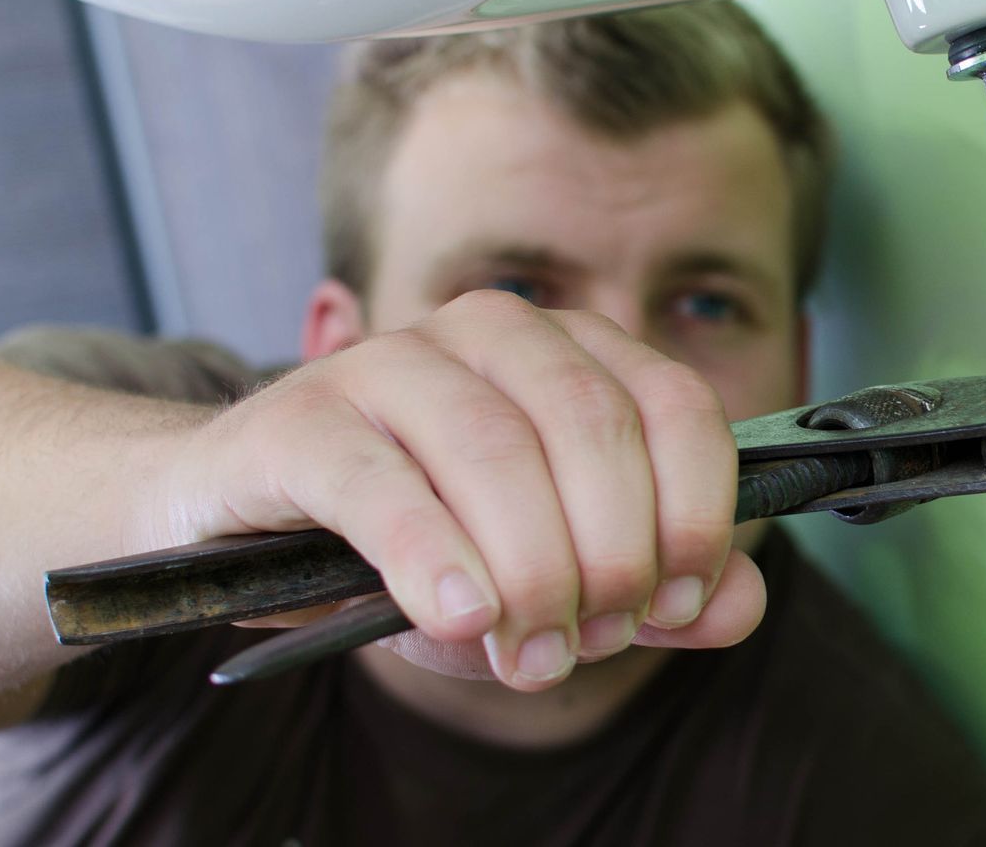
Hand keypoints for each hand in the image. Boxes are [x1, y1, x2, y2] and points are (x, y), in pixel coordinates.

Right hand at [139, 290, 763, 689]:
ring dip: (531, 567)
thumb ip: (653, 590)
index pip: (674, 405)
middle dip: (611, 551)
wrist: (249, 520)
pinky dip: (432, 554)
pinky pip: (381, 483)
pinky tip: (461, 615)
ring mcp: (389, 362)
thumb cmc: (421, 542)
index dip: (695, 510)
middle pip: (590, 427)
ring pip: (493, 448)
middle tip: (593, 640)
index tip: (682, 602)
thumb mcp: (554, 572)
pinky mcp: (300, 418)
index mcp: (569, 349)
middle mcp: (488, 332)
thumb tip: (736, 607)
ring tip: (532, 653)